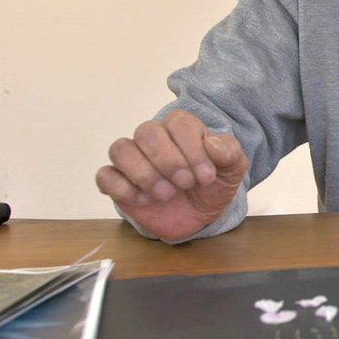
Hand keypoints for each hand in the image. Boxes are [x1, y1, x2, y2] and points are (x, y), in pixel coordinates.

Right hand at [95, 110, 247, 241]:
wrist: (199, 216)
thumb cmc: (214, 185)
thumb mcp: (233, 171)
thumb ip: (229, 153)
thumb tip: (212, 143)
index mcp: (182, 128)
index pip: (178, 123)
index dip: (192, 149)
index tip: (206, 177)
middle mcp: (154, 138)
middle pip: (146, 132)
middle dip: (168, 161)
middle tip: (185, 184)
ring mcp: (133, 159)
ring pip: (120, 149)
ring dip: (144, 174)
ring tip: (166, 195)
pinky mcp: (117, 182)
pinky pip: (105, 175)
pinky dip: (122, 188)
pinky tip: (144, 201)